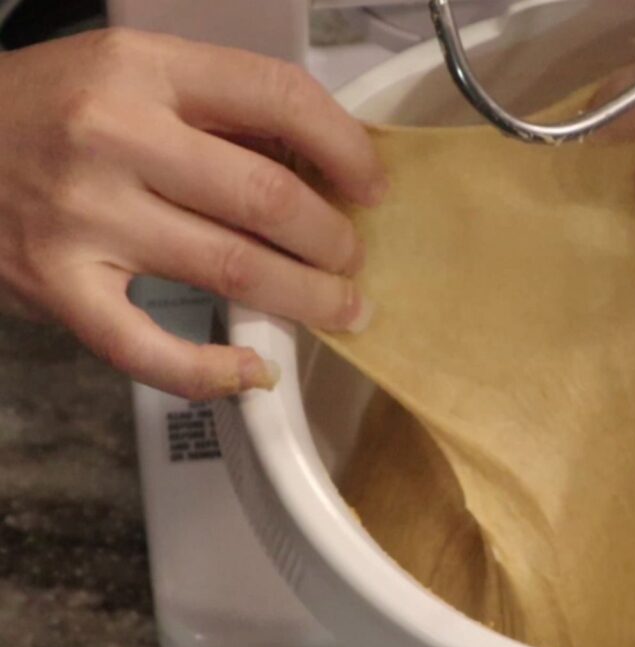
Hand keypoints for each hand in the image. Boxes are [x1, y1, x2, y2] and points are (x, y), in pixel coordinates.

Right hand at [0, 29, 384, 399]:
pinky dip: (210, 371)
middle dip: (334, 240)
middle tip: (354, 261)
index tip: (372, 187)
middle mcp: (115, 137)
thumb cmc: (47, 112)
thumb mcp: (132, 76)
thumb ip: (220, 111)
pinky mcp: (59, 286)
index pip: (278, 96)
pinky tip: (252, 373)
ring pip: (231, 270)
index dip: (346, 148)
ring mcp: (84, 217)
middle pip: (267, 198)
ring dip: (306, 300)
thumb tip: (323, 164)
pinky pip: (147, 347)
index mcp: (144, 70)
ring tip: (341, 310)